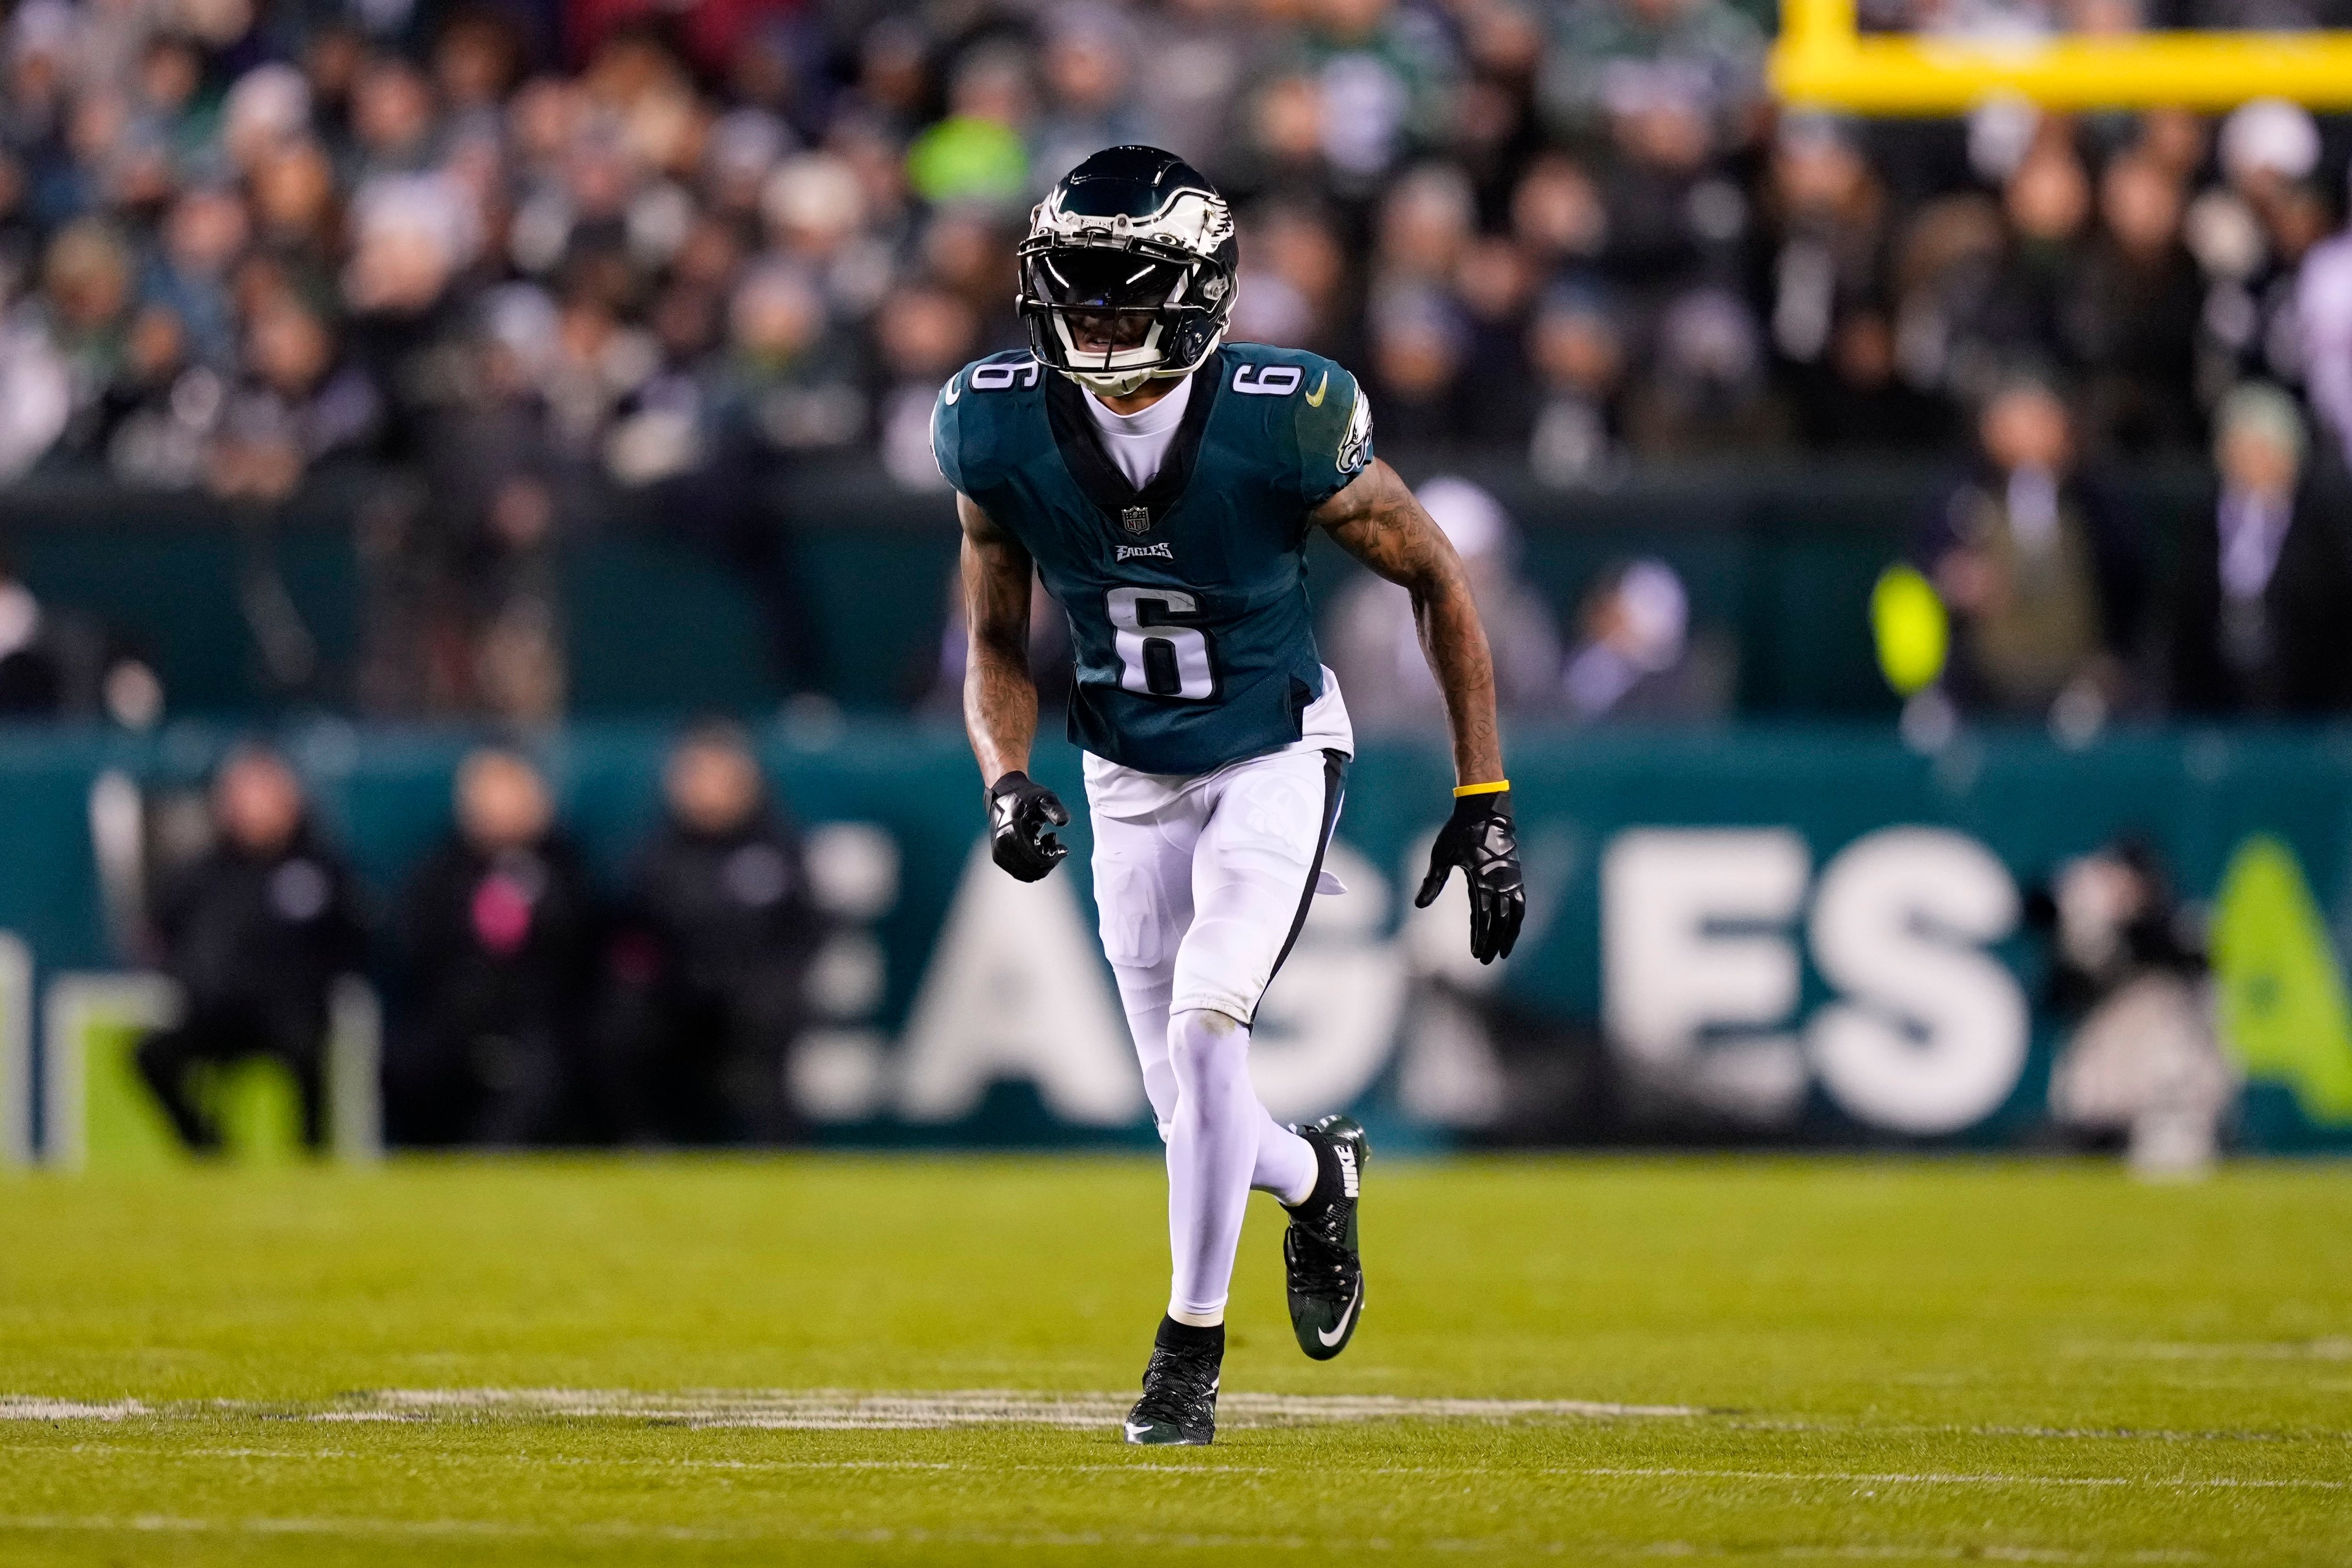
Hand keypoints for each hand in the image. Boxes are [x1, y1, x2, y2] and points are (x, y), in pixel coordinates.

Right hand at [986, 771, 1069, 880]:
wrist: (1004, 796)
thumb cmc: (1027, 797)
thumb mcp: (1044, 798)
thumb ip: (1054, 810)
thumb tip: (1064, 821)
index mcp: (1013, 831)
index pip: (1038, 858)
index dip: (1055, 857)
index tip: (1064, 848)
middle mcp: (1003, 845)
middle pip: (1034, 870)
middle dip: (1050, 861)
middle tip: (1055, 846)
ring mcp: (999, 853)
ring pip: (1028, 875)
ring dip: (1042, 865)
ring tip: (1044, 845)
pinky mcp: (998, 857)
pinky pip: (1020, 873)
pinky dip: (1033, 866)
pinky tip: (1036, 849)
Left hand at [1414, 789, 1523, 963]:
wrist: (1485, 809)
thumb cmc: (1460, 831)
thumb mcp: (1441, 855)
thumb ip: (1432, 882)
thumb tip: (1419, 905)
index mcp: (1482, 880)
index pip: (1483, 917)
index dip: (1480, 938)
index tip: (1475, 954)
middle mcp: (1500, 882)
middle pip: (1500, 921)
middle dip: (1493, 943)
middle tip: (1486, 961)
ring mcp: (1511, 879)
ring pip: (1514, 915)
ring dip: (1510, 935)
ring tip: (1504, 952)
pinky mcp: (1515, 874)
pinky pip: (1520, 902)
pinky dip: (1517, 918)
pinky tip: (1512, 928)